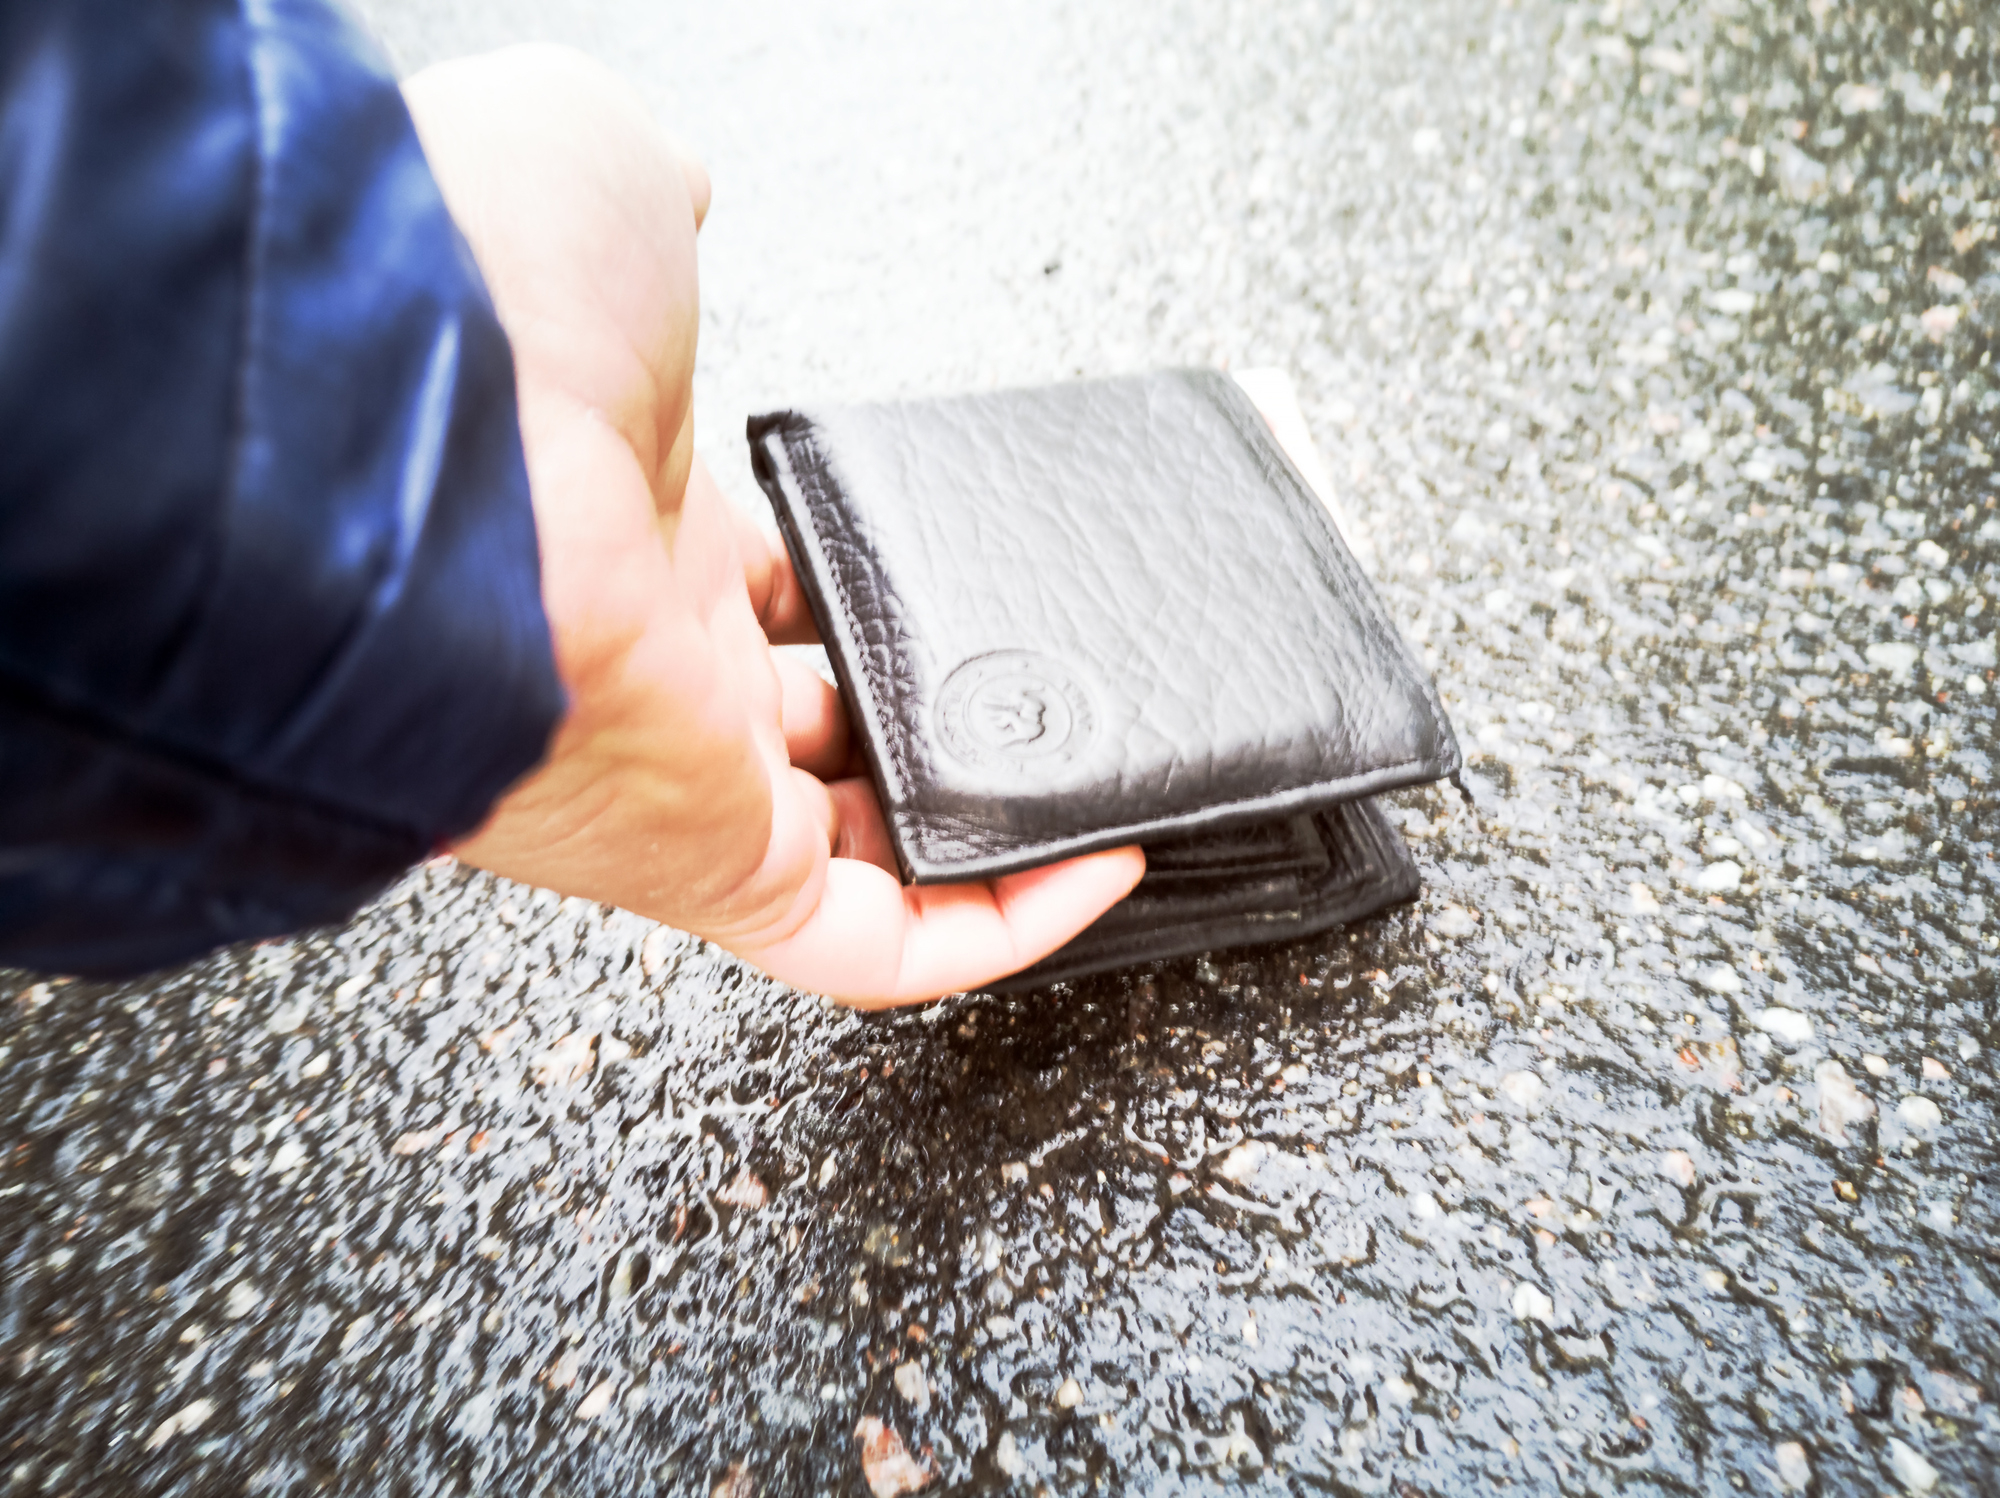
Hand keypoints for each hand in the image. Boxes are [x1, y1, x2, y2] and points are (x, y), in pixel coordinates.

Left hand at [401, 47, 1142, 1004]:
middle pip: (808, 736)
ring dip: (972, 840)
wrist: (400, 448)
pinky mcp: (709, 870)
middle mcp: (651, 671)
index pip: (755, 592)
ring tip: (1090, 795)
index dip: (854, 595)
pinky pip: (874, 945)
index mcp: (628, 526)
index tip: (937, 587)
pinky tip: (1097, 859)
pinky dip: (997, 924)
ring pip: (847, 859)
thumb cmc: (483, 316)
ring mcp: (678, 777)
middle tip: (1021, 704)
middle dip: (914, 723)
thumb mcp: (599, 190)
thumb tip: (684, 196)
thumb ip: (660, 204)